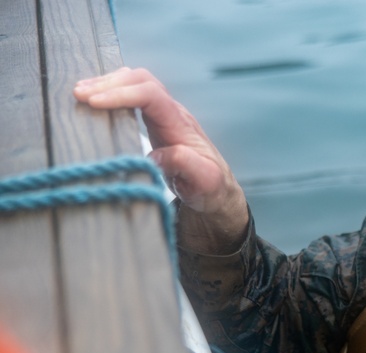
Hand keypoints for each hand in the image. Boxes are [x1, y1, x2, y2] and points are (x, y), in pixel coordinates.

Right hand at [74, 67, 247, 252]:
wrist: (216, 188)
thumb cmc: (210, 185)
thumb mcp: (204, 180)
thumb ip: (184, 165)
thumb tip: (155, 156)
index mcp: (180, 124)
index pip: (151, 95)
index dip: (122, 94)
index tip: (94, 103)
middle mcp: (171, 113)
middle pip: (141, 79)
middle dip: (109, 83)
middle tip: (79, 94)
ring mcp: (162, 115)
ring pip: (135, 82)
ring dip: (107, 83)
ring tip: (79, 92)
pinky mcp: (154, 121)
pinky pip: (132, 95)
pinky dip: (111, 91)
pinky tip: (93, 99)